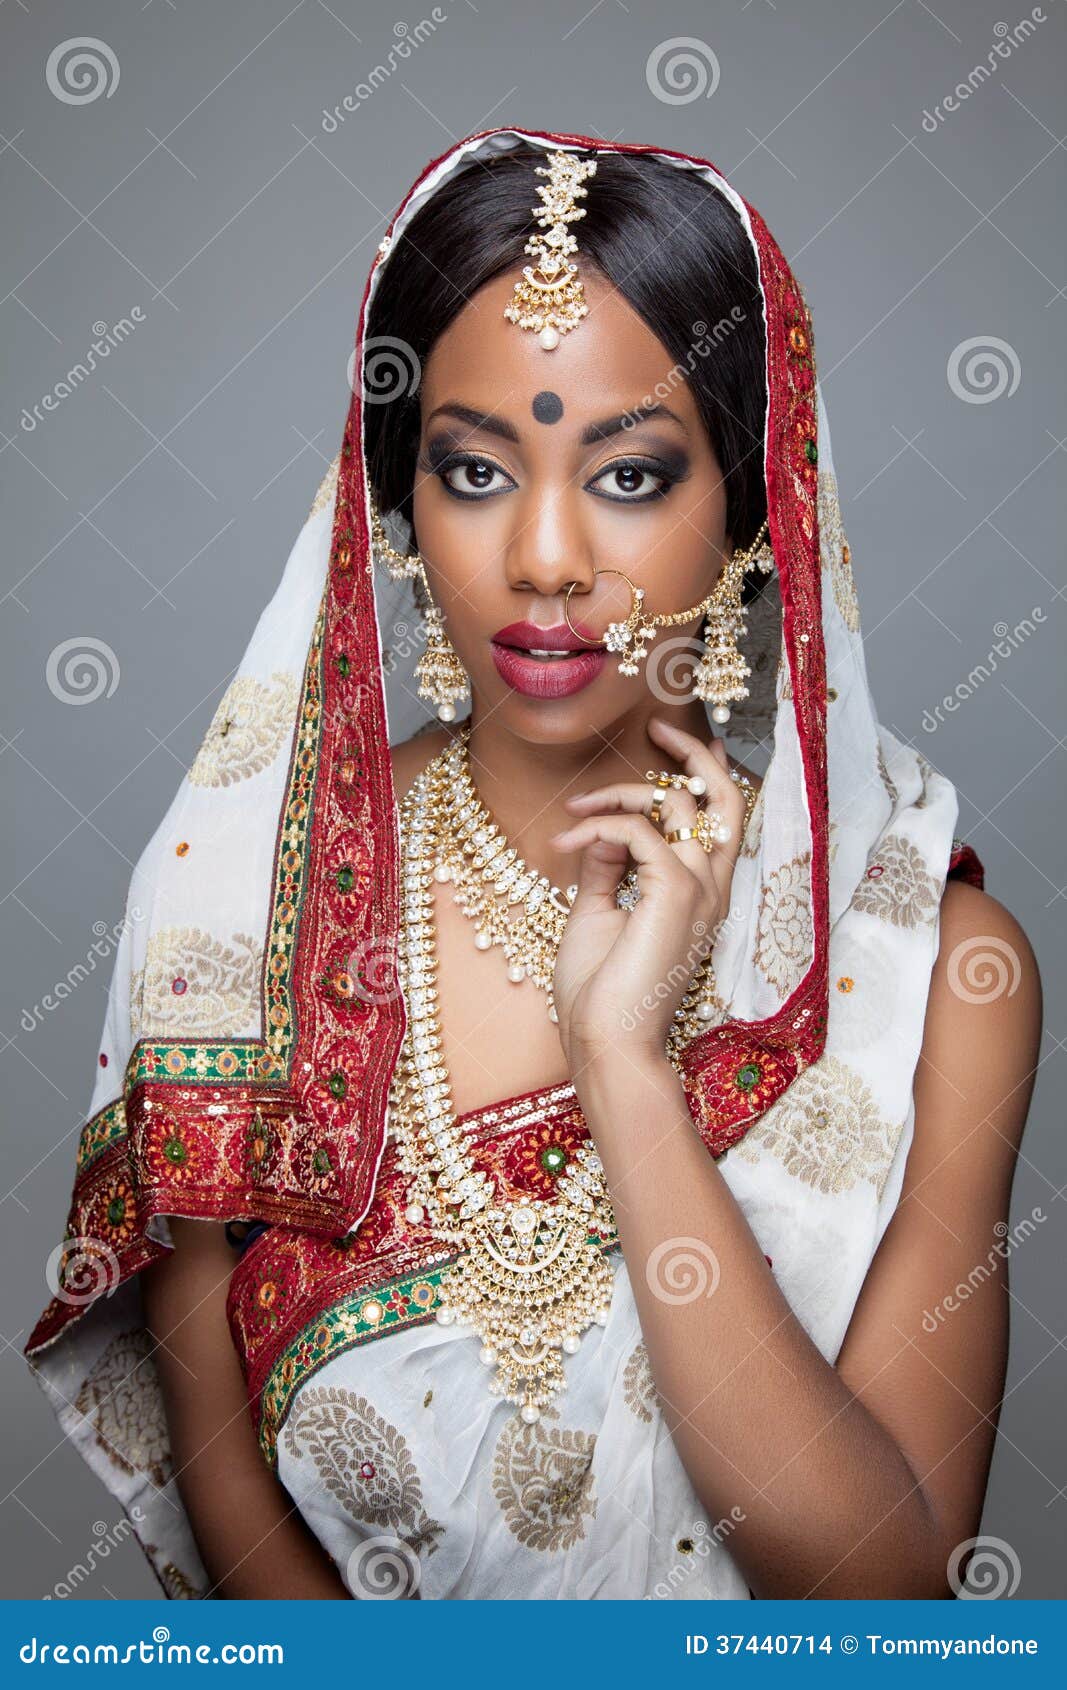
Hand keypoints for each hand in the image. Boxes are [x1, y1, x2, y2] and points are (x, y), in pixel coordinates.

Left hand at [548, 716, 749, 1069]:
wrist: (607, 1043)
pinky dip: (601, 827)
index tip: (669, 746)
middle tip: (658, 725)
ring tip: (573, 813)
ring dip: (618, 795)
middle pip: (725, 798)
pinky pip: (641, 830)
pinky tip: (569, 845)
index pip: (719, 819)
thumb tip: (602, 832)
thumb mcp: (598, 915)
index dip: (701, 775)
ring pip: (677, 804)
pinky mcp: (674, 894)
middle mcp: (711, 888)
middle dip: (696, 754)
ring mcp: (699, 890)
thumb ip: (607, 870)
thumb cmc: (601, 993)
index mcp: (700, 895)